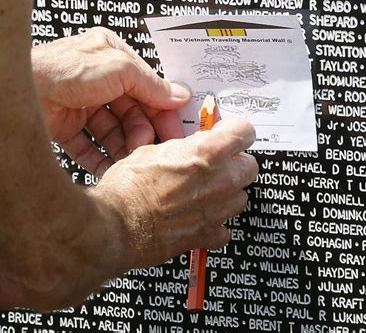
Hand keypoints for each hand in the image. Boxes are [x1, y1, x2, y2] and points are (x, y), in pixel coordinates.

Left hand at [32, 27, 190, 176]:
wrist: (18, 89)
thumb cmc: (63, 69)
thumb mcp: (119, 68)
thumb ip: (151, 84)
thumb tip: (178, 94)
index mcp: (112, 57)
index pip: (147, 87)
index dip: (163, 109)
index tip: (175, 130)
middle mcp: (98, 81)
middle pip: (131, 113)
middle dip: (142, 132)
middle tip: (150, 148)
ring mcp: (81, 105)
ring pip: (112, 133)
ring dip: (124, 148)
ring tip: (131, 160)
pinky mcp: (65, 127)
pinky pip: (90, 147)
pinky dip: (101, 159)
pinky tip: (111, 168)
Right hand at [90, 119, 258, 268]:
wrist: (115, 225)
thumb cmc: (127, 188)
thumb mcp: (151, 151)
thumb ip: (181, 148)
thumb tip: (188, 147)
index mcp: (206, 152)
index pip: (245, 132)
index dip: (237, 131)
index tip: (231, 134)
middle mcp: (218, 180)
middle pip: (250, 167)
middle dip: (235, 164)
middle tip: (217, 165)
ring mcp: (216, 210)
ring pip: (240, 197)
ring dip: (227, 194)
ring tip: (205, 193)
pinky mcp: (207, 234)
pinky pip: (224, 229)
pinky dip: (215, 224)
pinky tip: (198, 218)